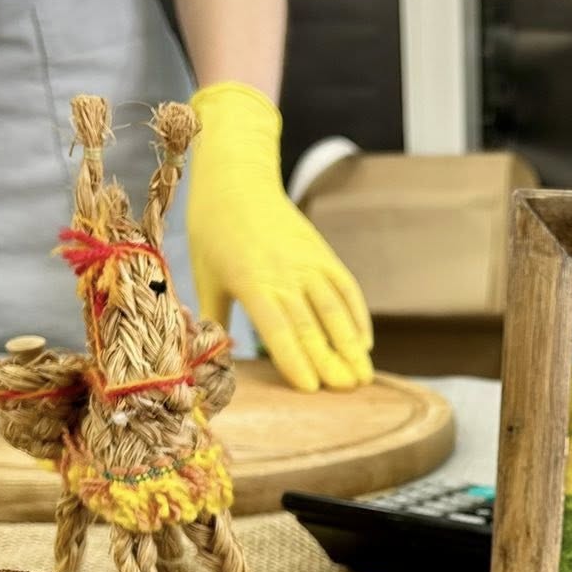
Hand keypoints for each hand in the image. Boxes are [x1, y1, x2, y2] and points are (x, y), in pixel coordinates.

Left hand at [187, 82, 372, 392]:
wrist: (237, 179)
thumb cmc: (213, 232)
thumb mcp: (205, 275)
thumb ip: (213, 319)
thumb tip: (212, 361)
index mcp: (250, 280)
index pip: (278, 327)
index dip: (295, 359)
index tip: (311, 389)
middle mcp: (284, 272)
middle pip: (312, 324)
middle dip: (331, 361)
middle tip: (348, 392)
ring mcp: (308, 262)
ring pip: (336, 308)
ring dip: (352, 344)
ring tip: (364, 376)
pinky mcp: (323, 254)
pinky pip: (347, 289)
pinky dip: (358, 316)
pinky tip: (366, 343)